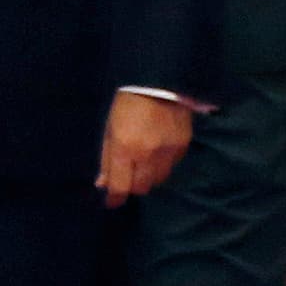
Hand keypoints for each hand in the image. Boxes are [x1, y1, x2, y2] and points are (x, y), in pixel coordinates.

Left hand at [97, 92, 192, 206]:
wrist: (160, 82)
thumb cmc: (127, 104)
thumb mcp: (110, 128)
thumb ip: (107, 158)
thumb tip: (102, 183)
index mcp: (125, 149)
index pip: (121, 186)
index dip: (115, 198)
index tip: (111, 203)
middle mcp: (148, 155)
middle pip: (141, 187)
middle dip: (132, 186)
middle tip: (127, 177)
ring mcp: (168, 152)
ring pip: (158, 180)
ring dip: (148, 177)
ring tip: (142, 164)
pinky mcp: (183, 146)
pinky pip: (172, 166)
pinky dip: (163, 165)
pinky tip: (157, 152)